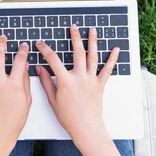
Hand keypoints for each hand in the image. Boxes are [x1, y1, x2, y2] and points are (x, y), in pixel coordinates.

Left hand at [0, 36, 32, 155]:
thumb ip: (25, 81)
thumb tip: (25, 66)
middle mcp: (0, 83)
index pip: (19, 61)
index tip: (23, 46)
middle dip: (2, 43)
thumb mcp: (27, 100)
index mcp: (14, 85)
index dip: (22, 50)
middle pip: (0, 56)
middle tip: (3, 37)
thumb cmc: (14, 119)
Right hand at [35, 24, 117, 139]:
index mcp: (65, 81)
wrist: (87, 129)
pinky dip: (112, 59)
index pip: (53, 59)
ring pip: (93, 56)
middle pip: (77, 52)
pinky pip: (107, 69)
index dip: (45, 49)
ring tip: (92, 30)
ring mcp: (91, 80)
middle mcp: (80, 77)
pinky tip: (115, 49)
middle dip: (75, 37)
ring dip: (93, 42)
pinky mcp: (100, 85)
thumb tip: (39, 68)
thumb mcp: (52, 100)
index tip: (41, 43)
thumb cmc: (69, 118)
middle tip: (73, 27)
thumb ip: (45, 82)